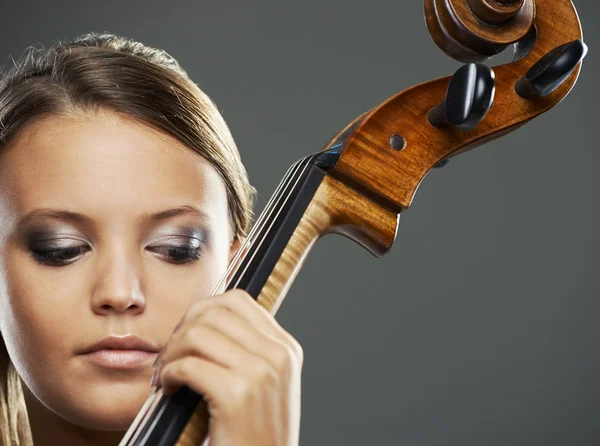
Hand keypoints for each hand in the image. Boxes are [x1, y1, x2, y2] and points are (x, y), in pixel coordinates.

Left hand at [151, 289, 302, 445]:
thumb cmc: (253, 437)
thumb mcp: (264, 387)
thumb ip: (246, 351)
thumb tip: (203, 319)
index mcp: (286, 349)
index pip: (238, 301)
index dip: (202, 311)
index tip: (187, 334)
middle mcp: (278, 356)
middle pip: (215, 312)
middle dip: (183, 329)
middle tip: (170, 355)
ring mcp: (261, 374)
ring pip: (198, 334)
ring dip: (172, 352)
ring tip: (167, 374)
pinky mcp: (237, 396)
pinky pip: (188, 365)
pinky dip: (169, 375)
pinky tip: (168, 390)